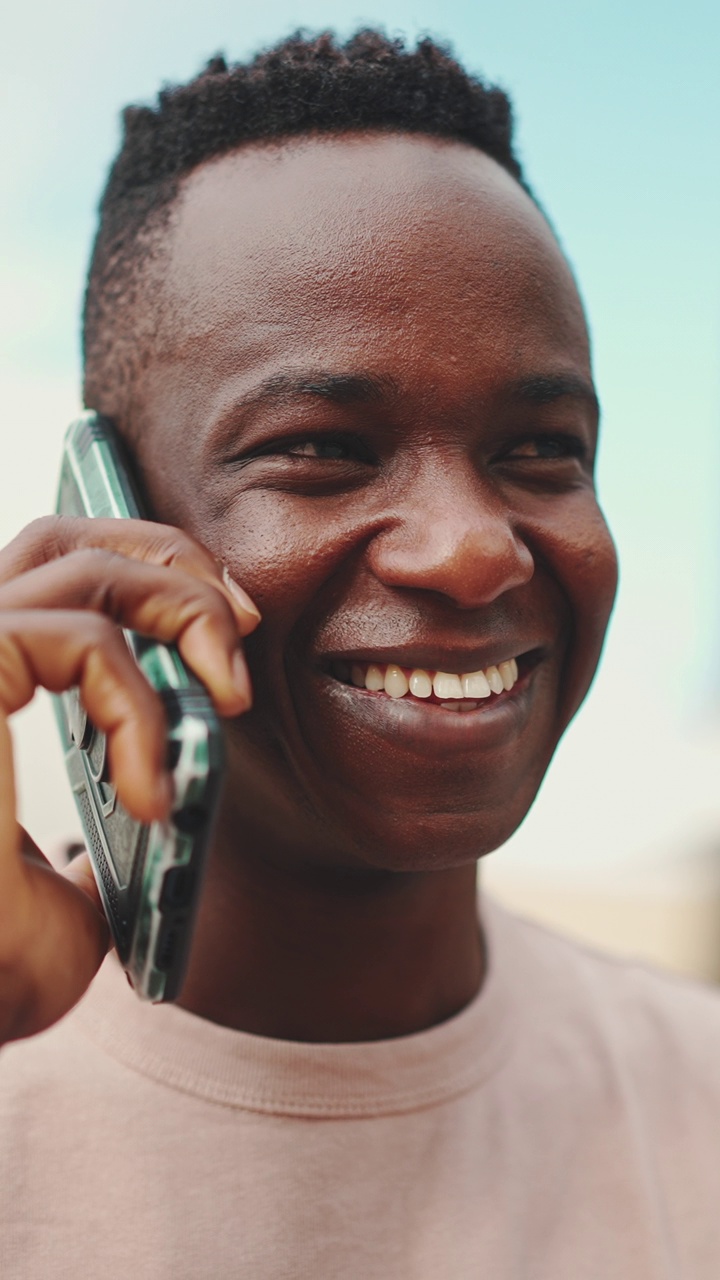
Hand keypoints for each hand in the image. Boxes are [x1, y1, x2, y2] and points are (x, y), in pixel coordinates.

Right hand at [0, 515, 259, 1044]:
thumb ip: (94, 848)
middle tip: (245, 625)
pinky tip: (149, 796)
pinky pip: (81, 640)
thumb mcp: (62, 901)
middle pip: (61, 534)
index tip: (223, 633)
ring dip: (183, 608)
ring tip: (232, 695)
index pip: (48, 576)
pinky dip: (138, 708)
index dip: (143, 574)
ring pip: (76, 559)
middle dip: (171, 559)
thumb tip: (141, 826)